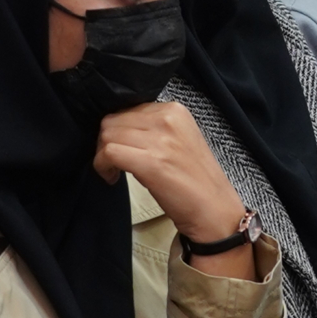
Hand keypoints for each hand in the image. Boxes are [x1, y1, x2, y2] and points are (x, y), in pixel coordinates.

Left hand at [94, 102, 253, 272]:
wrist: (213, 208)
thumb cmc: (195, 179)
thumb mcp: (179, 139)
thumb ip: (153, 127)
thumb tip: (119, 127)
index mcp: (175, 110)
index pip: (128, 109)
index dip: (118, 130)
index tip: (122, 148)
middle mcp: (167, 119)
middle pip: (113, 121)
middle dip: (105, 142)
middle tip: (113, 162)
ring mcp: (160, 140)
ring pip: (108, 135)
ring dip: (103, 155)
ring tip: (114, 171)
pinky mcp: (151, 162)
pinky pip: (109, 153)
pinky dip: (102, 166)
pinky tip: (112, 177)